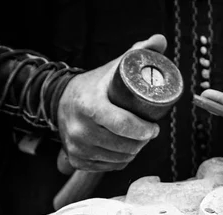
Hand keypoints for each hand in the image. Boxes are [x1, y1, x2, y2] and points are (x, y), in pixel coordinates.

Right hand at [57, 34, 166, 170]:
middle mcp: (79, 128)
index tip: (154, 128)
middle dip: (142, 142)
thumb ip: (138, 51)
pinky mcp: (76, 160)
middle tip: (148, 133)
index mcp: (89, 105)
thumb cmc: (96, 85)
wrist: (62, 100)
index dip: (144, 130)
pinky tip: (122, 150)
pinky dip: (119, 161)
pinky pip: (109, 167)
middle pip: (124, 145)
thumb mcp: (115, 67)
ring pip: (119, 159)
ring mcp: (76, 146)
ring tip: (137, 140)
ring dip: (133, 152)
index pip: (122, 125)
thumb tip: (160, 40)